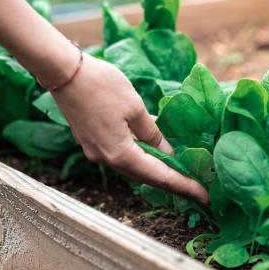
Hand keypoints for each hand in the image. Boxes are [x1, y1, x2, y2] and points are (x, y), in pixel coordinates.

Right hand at [51, 54, 208, 202]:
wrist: (63, 73)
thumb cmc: (102, 86)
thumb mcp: (135, 107)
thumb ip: (152, 133)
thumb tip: (167, 151)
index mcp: (120, 154)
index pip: (160, 177)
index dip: (185, 186)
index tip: (205, 196)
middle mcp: (107, 159)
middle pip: (146, 178)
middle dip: (174, 183)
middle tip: (198, 188)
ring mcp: (97, 152)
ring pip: (134, 168)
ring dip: (158, 171)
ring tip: (181, 173)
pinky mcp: (93, 142)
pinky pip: (124, 156)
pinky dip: (143, 158)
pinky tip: (156, 152)